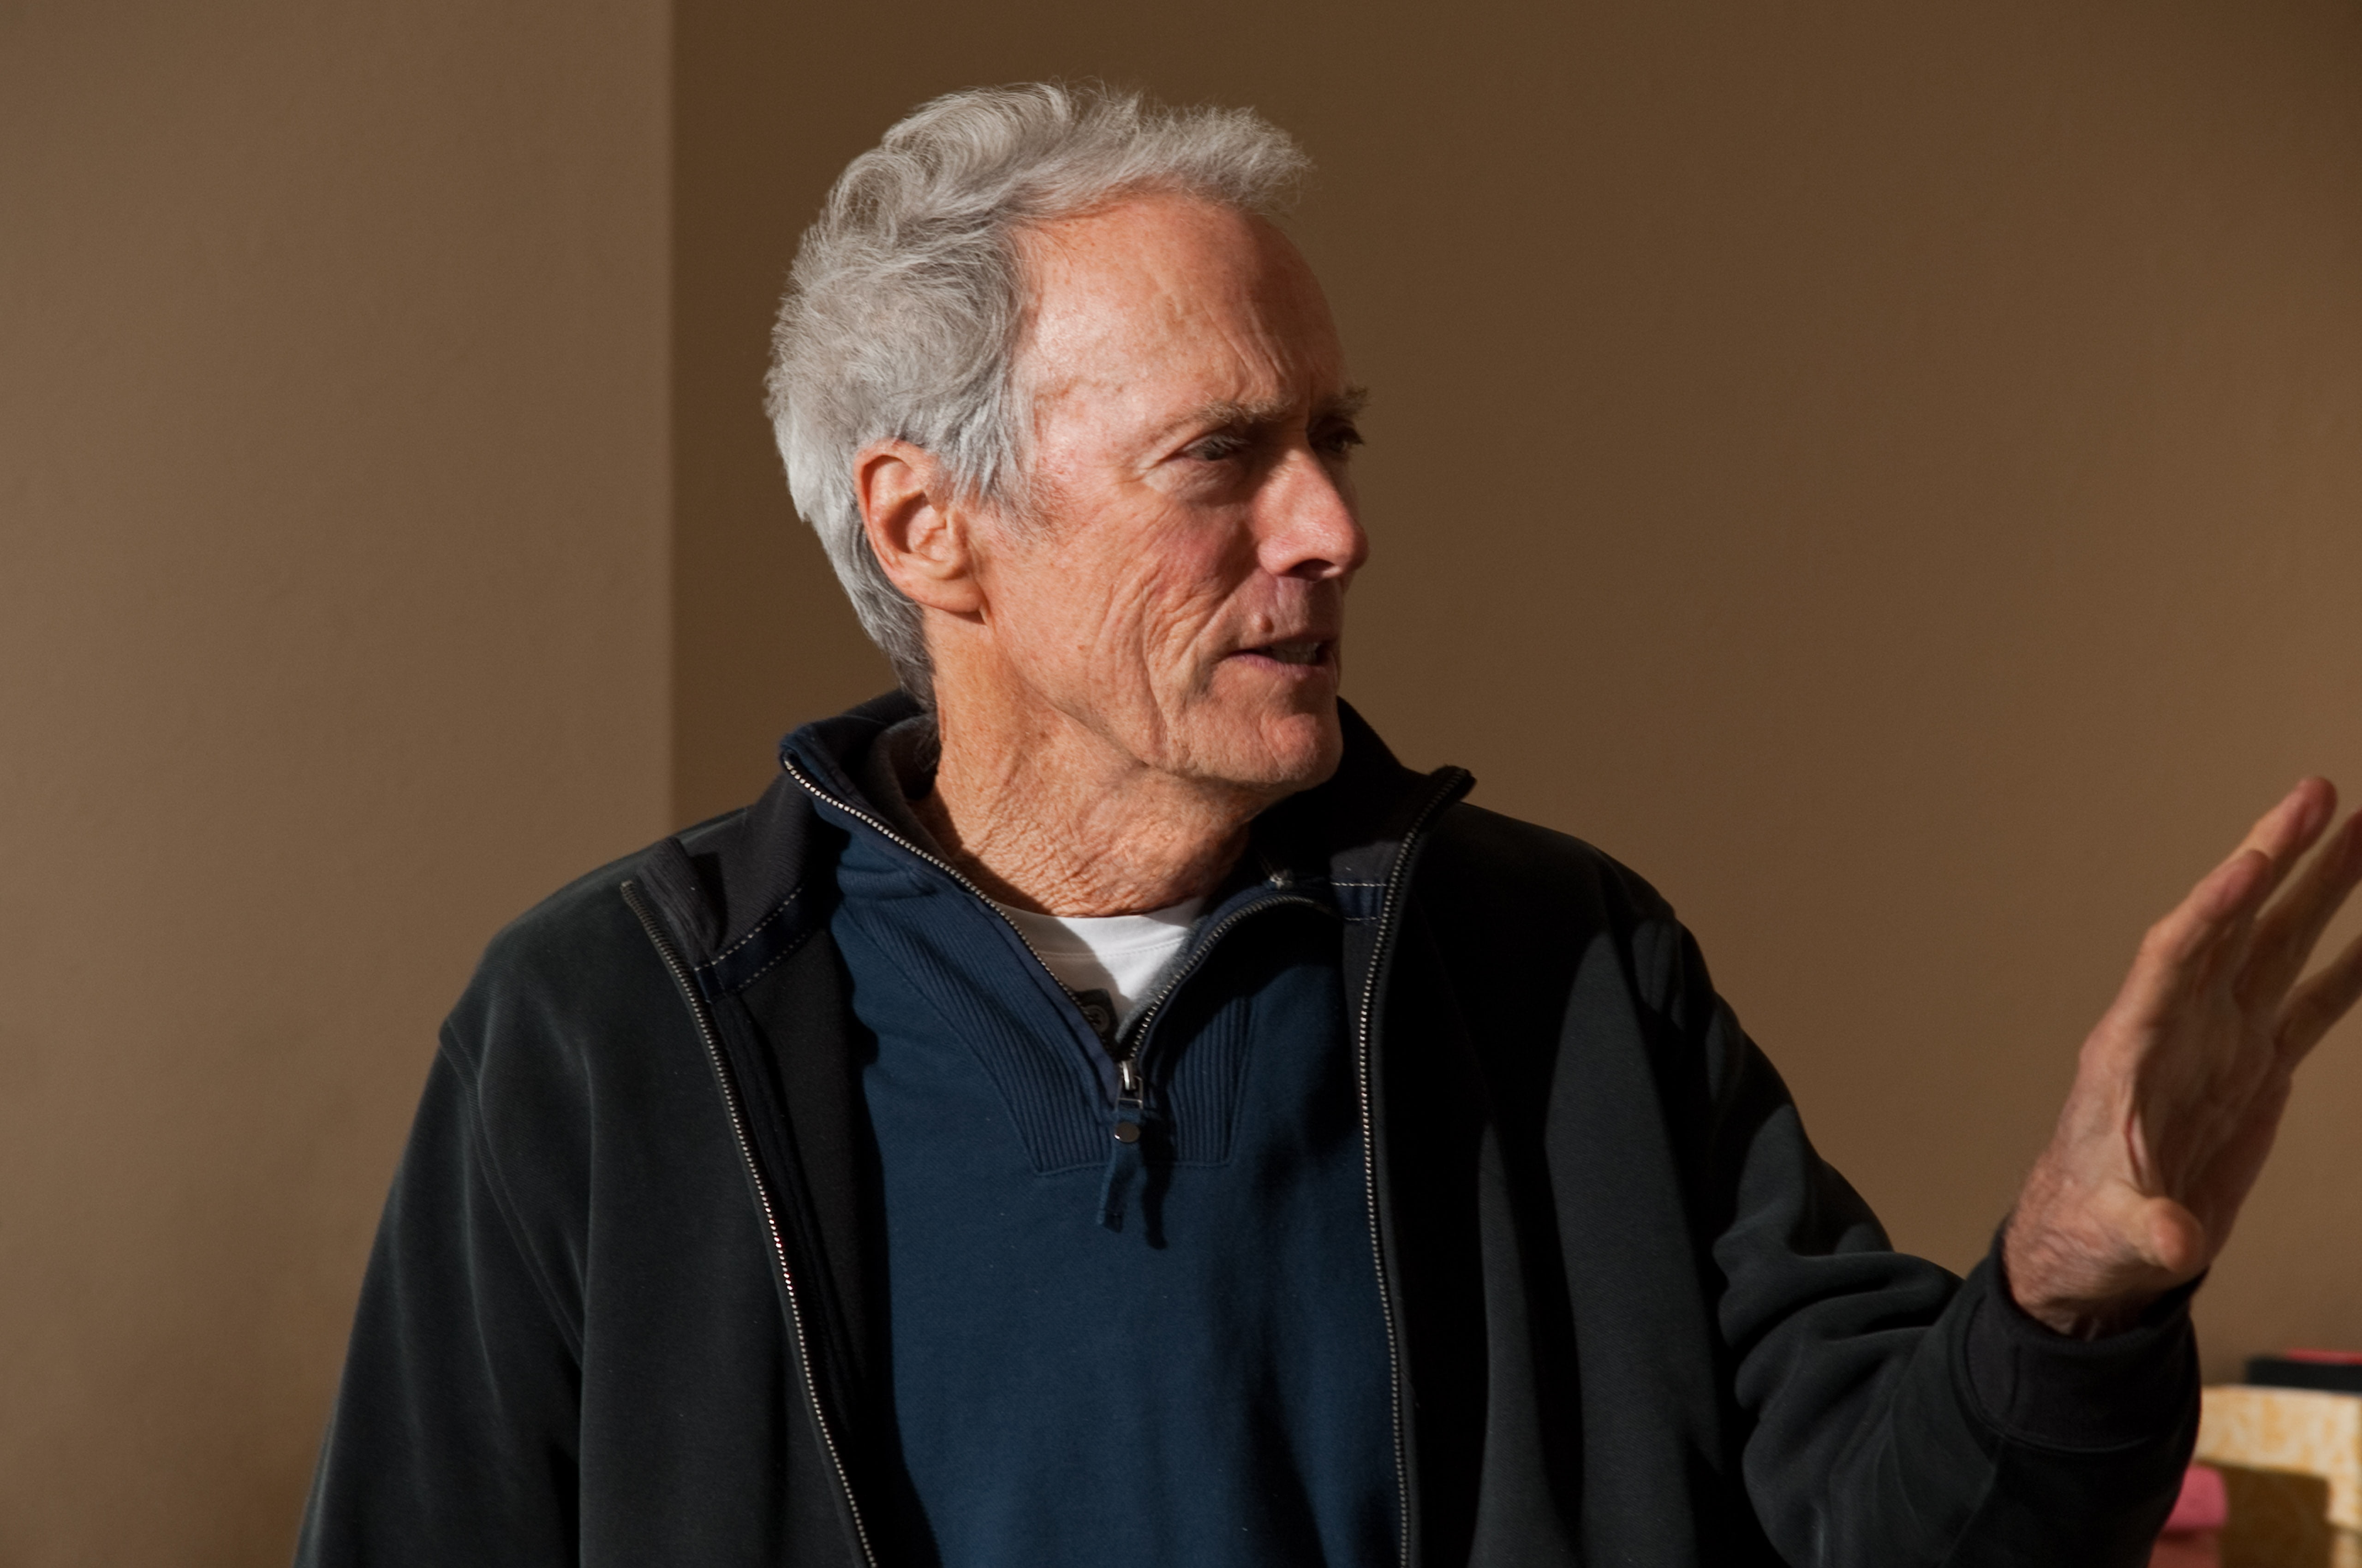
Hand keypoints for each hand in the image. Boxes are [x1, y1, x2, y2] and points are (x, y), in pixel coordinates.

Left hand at [2004, 779, 2361, 1336]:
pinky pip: (2311, 1001)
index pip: (2174, 956)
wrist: (2100, 1247)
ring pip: (2278, 945)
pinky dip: (2348, 964)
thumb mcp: (2116, 1235)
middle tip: (2318, 792)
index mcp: (2134, 1047)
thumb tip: (2174, 1242)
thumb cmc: (2091, 1230)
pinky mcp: (2256, 1068)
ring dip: (2319, 887)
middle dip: (2274, 857)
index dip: (2213, 907)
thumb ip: (2147, 1231)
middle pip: (2232, 923)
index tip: (2255, 859)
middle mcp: (2179, 1026)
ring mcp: (2221, 1041)